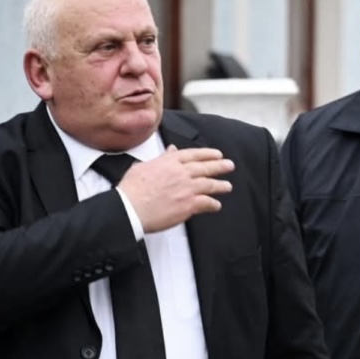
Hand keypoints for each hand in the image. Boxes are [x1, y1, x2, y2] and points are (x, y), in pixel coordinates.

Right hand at [119, 145, 234, 232]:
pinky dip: (213, 204)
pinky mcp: (189, 204)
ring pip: (210, 184)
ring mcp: (187, 188)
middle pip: (205, 167)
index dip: (207, 154)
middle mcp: (181, 173)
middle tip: (229, 165)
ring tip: (227, 186)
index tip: (217, 154)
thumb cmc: (131, 190)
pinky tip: (216, 205)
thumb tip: (170, 151)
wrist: (129, 208)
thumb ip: (160, 159)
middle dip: (220, 166)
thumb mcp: (143, 166)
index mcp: (169, 162)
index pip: (193, 154)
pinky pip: (207, 203)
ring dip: (221, 185)